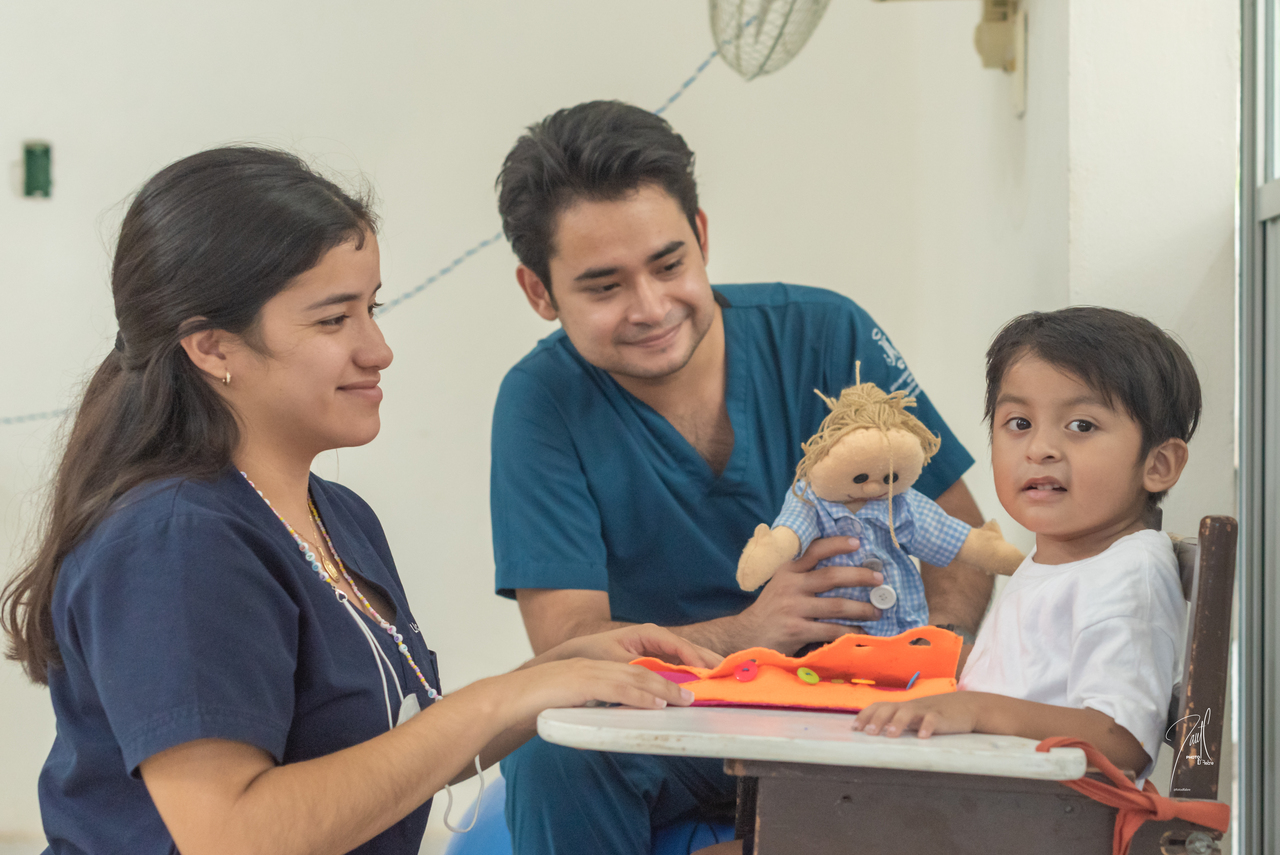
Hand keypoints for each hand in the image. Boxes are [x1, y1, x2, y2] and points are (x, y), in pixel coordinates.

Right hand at [497, 658, 696, 726]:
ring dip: (663, 690)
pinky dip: (641, 697)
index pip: (633, 671)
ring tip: (683, 699)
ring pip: (635, 679)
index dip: (658, 679)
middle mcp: (594, 666)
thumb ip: (591, 706)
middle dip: (669, 682)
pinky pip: (618, 689)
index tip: (678, 689)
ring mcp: (589, 672)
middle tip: (691, 694)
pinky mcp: (582, 683)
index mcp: (593, 670)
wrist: (507, 699)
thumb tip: (609, 722)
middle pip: (640, 672)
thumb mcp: (571, 704)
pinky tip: (657, 704)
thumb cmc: (535, 705)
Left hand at [551, 624, 722, 668]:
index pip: (678, 645)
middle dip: (709, 661)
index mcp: (649, 634)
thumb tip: (657, 682)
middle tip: (730, 673)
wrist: (578, 656)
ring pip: (687, 658)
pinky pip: (679, 667)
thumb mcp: (616, 661)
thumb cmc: (595, 654)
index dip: (695, 658)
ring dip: (705, 668)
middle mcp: (657, 639)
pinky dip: (693, 674)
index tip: (709, 671)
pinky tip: (705, 684)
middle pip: (689, 650)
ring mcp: (659, 650)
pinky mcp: (658, 661)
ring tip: (725, 678)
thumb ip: (638, 670)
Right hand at [732, 535, 882, 653]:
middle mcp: (791, 586)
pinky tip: (862, 633)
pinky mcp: (797, 630)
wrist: (746, 634)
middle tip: (879, 579)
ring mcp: (794, 608)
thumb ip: (803, 574)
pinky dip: (850, 632)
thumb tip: (842, 569)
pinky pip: (831, 630)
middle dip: (859, 576)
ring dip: (861, 608)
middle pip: (831, 576)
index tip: (857, 542)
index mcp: (788, 570)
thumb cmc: (771, 608)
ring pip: (836, 605)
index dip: (837, 544)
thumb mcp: (781, 583)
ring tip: (877, 611)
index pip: (814, 551)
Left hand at [853, 692, 984, 737]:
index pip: (879, 707)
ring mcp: (926, 710)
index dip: (865, 716)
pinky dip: (927, 727)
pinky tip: (923, 737)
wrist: (966, 706)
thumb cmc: (935, 713)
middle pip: (890, 707)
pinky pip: (933, 719)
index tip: (854, 728)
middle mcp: (910, 706)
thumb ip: (897, 721)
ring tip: (891, 735)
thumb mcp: (914, 716)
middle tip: (869, 732)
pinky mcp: (942, 716)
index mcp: (902, 707)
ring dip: (898, 722)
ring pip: (909, 711)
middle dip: (877, 719)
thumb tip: (874, 733)